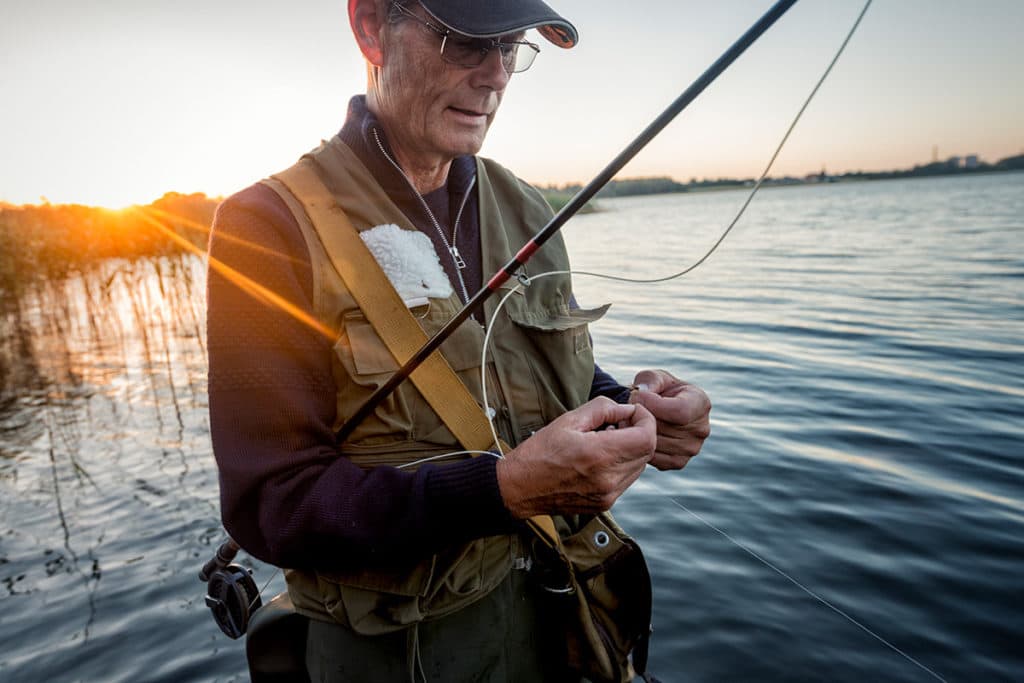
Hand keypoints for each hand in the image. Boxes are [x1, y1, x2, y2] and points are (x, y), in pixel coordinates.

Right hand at [495, 397, 656, 518]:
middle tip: (620, 422)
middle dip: (640, 432)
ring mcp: (608, 495)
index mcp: (599, 455)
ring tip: (608, 439)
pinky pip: (627, 480)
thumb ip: (603, 409)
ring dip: (632, 449)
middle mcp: (608, 479)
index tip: (633, 412)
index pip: (647, 438)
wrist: (519, 488)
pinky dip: (623, 465)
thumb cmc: (539, 452)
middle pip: (647, 452)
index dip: (646, 420)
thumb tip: (627, 409)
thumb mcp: (568, 421)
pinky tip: (602, 457)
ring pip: (639, 467)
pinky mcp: (604, 504)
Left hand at [629, 369, 710, 470]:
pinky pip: (655, 458)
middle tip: (626, 410)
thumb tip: (643, 392)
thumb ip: (649, 380)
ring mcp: (692, 448)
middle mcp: (702, 429)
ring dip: (637, 434)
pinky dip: (641, 448)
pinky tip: (636, 435)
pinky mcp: (678, 462)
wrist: (657, 411)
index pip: (680, 411)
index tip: (637, 397)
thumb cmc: (657, 390)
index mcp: (701, 403)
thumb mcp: (654, 377)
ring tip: (630, 421)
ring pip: (657, 444)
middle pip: (665, 429)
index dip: (653, 404)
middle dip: (641, 418)